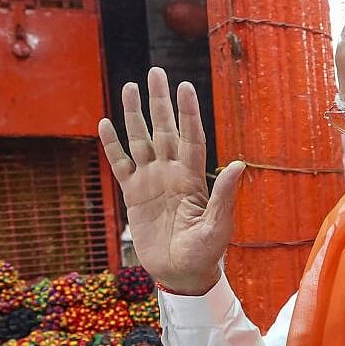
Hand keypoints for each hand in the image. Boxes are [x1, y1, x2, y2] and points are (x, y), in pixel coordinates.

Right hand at [98, 67, 244, 294]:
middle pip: (164, 129)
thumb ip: (224, 195)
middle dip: (160, 101)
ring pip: (141, 140)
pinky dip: (113, 145)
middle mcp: (172, 172)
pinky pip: (121, 164)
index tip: (185, 86)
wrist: (181, 272)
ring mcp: (152, 181)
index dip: (188, 112)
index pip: (191, 136)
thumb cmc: (206, 252)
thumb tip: (239, 165)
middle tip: (155, 72)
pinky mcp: (134, 195)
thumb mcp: (218, 225)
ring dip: (134, 115)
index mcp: (194, 177)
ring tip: (128, 87)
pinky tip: (106, 123)